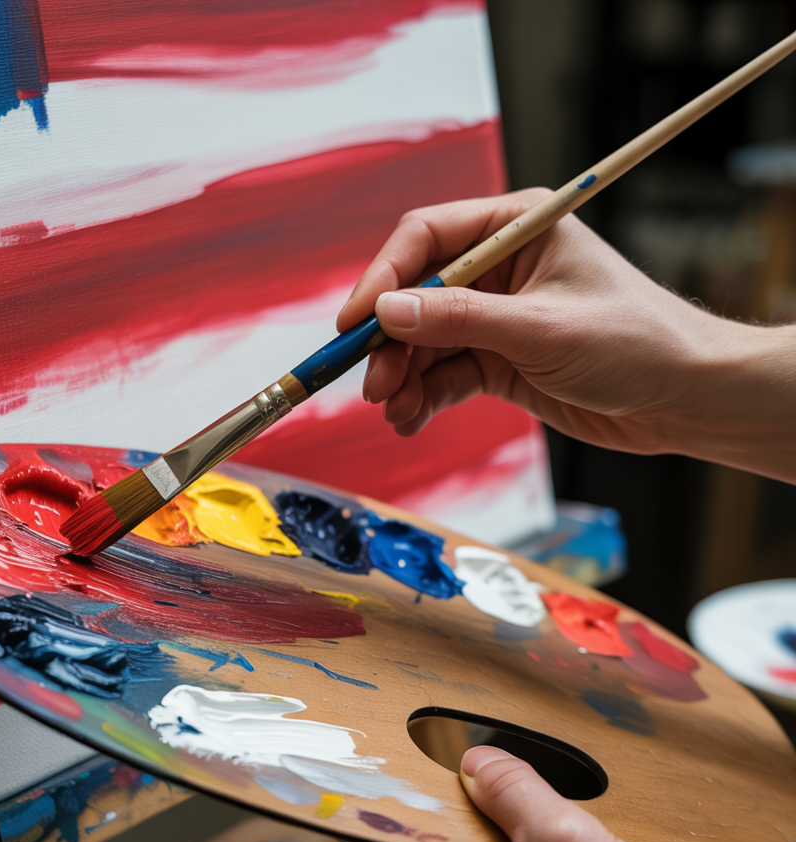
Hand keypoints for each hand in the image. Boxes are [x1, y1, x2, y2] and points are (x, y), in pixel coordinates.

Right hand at [339, 190, 795, 482]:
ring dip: (402, 377)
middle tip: (373, 383)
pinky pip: (443, 375)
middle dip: (389, 341)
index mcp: (515, 227)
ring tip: (394, 411)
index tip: (355, 321)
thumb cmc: (634, 341)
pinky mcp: (496, 360)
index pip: (427, 238)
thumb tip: (386, 312)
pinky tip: (411, 419)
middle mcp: (498, 267)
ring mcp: (494, 316)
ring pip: (423, 342)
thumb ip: (459, 319)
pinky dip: (423, 398)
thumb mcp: (539, 328)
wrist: (682, 399)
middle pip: (415, 295)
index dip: (383, 278)